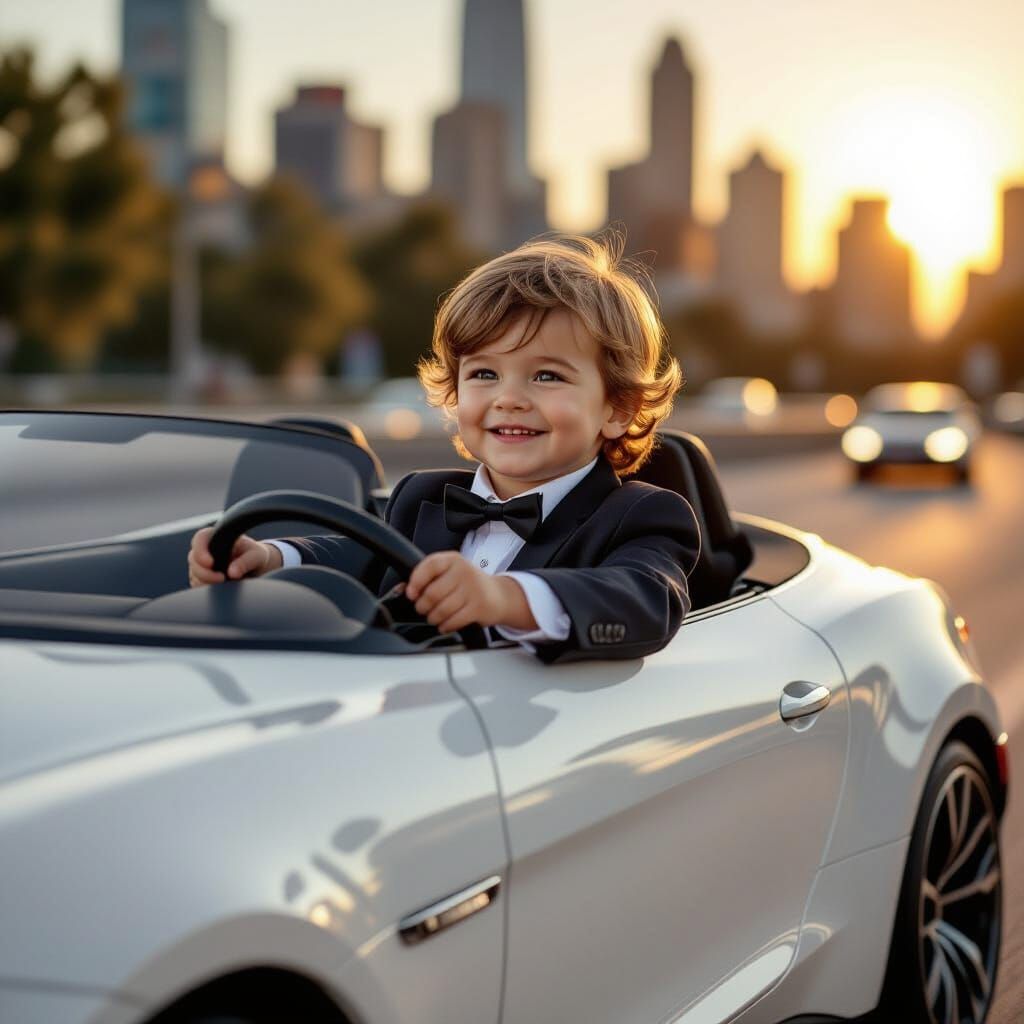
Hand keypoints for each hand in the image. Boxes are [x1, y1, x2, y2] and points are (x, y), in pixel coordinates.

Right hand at [187, 527, 281, 586]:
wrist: (255, 566)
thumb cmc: (255, 555)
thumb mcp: (257, 555)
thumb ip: (246, 561)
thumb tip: (232, 573)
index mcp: (217, 536)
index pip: (200, 538)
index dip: (201, 551)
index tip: (211, 563)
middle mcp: (205, 548)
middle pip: (193, 559)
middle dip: (205, 572)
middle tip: (222, 579)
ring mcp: (201, 563)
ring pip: (194, 574)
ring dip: (206, 582)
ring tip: (225, 583)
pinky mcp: (201, 577)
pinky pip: (196, 584)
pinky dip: (206, 588)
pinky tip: (221, 587)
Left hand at [404, 552, 536, 633]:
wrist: (499, 595)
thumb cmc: (468, 584)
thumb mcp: (451, 572)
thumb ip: (430, 576)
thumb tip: (404, 589)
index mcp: (453, 559)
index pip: (429, 566)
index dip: (416, 581)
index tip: (411, 593)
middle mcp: (464, 571)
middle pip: (432, 593)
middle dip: (423, 606)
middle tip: (423, 609)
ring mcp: (473, 589)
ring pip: (441, 609)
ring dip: (433, 618)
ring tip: (434, 617)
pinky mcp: (479, 607)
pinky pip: (453, 621)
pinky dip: (445, 626)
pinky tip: (445, 624)